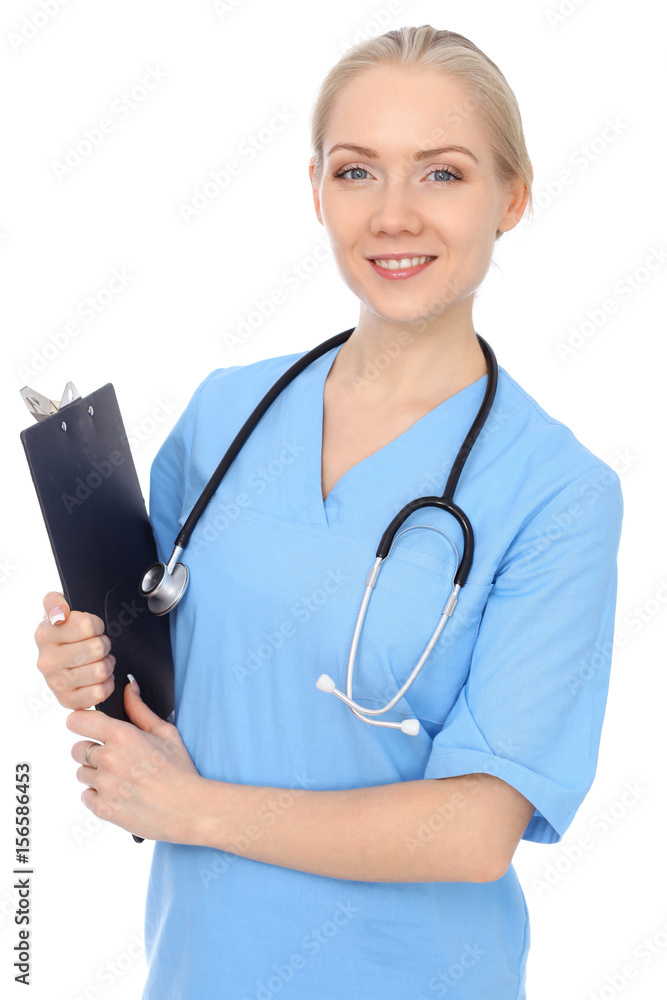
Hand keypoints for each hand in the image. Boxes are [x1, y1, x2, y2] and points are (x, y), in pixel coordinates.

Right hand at [35, 592, 115, 708]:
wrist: (61, 656)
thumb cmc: (64, 632)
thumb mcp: (58, 608)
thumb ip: (54, 602)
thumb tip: (60, 613)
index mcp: (44, 635)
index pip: (87, 626)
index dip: (97, 625)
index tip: (93, 628)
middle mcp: (46, 661)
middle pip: (97, 649)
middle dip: (104, 644)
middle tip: (98, 645)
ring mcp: (55, 683)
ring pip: (100, 671)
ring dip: (107, 664)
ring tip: (99, 660)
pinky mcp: (67, 701)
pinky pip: (100, 693)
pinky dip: (107, 683)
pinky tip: (99, 677)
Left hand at [67, 676, 202, 843]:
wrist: (188, 809)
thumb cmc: (179, 771)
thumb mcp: (165, 732)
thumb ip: (139, 709)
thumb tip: (128, 687)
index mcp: (122, 736)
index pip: (77, 721)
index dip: (81, 722)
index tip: (88, 727)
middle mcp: (108, 759)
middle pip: (77, 749)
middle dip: (92, 751)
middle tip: (115, 757)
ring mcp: (104, 786)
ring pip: (82, 773)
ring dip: (96, 774)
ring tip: (122, 777)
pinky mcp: (103, 809)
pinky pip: (86, 796)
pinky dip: (99, 795)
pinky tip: (120, 792)